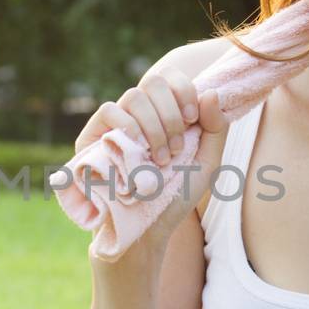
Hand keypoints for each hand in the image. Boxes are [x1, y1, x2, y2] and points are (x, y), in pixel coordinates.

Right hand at [73, 67, 229, 249]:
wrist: (145, 230)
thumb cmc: (174, 199)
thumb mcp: (207, 165)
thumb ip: (216, 129)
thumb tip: (211, 92)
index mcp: (165, 114)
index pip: (171, 78)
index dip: (184, 90)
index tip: (192, 119)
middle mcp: (140, 114)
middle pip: (154, 81)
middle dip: (171, 113)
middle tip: (177, 148)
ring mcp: (115, 123)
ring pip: (134, 96)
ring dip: (154, 126)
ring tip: (160, 159)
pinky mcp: (92, 136)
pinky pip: (109, 110)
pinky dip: (128, 126)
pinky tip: (136, 152)